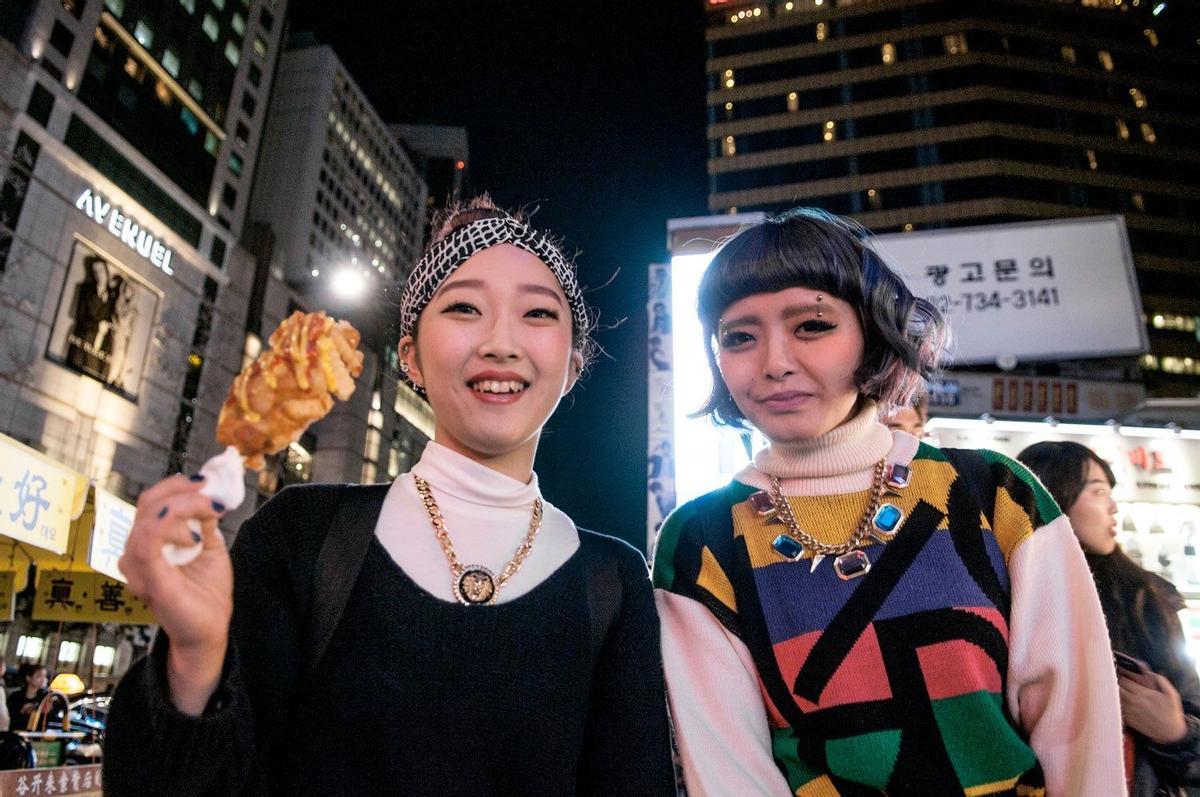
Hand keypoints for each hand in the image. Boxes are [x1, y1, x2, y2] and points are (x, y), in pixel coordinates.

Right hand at [120, 474, 231, 714]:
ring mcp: (140, 564)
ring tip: (210, 517)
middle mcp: (139, 548)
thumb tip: (213, 490)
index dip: (177, 485)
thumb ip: (205, 519)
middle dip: (182, 491)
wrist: (209, 628)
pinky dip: (171, 529)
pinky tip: (194, 537)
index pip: (153, 500)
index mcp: (153, 538)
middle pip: (148, 503)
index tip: (207, 482)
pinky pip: (147, 543)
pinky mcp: (148, 579)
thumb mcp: (211, 545)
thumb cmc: (206, 590)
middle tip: (211, 494)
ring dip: (183, 509)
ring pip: (148, 519)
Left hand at [1119, 669, 1188, 744]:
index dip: (1121, 677)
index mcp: (1143, 694)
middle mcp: (1134, 702)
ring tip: (1114, 692)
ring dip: (1113, 695)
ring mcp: (1130, 712)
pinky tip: (1118, 703)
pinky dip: (1115, 705)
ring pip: (1114, 699)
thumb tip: (1151, 673)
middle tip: (1116, 682)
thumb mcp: (1172, 694)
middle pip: (1116, 689)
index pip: (1124, 681)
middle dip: (1115, 684)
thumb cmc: (1171, 713)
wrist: (1170, 733)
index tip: (1123, 676)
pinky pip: (1117, 710)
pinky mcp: (1129, 720)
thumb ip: (1162, 681)